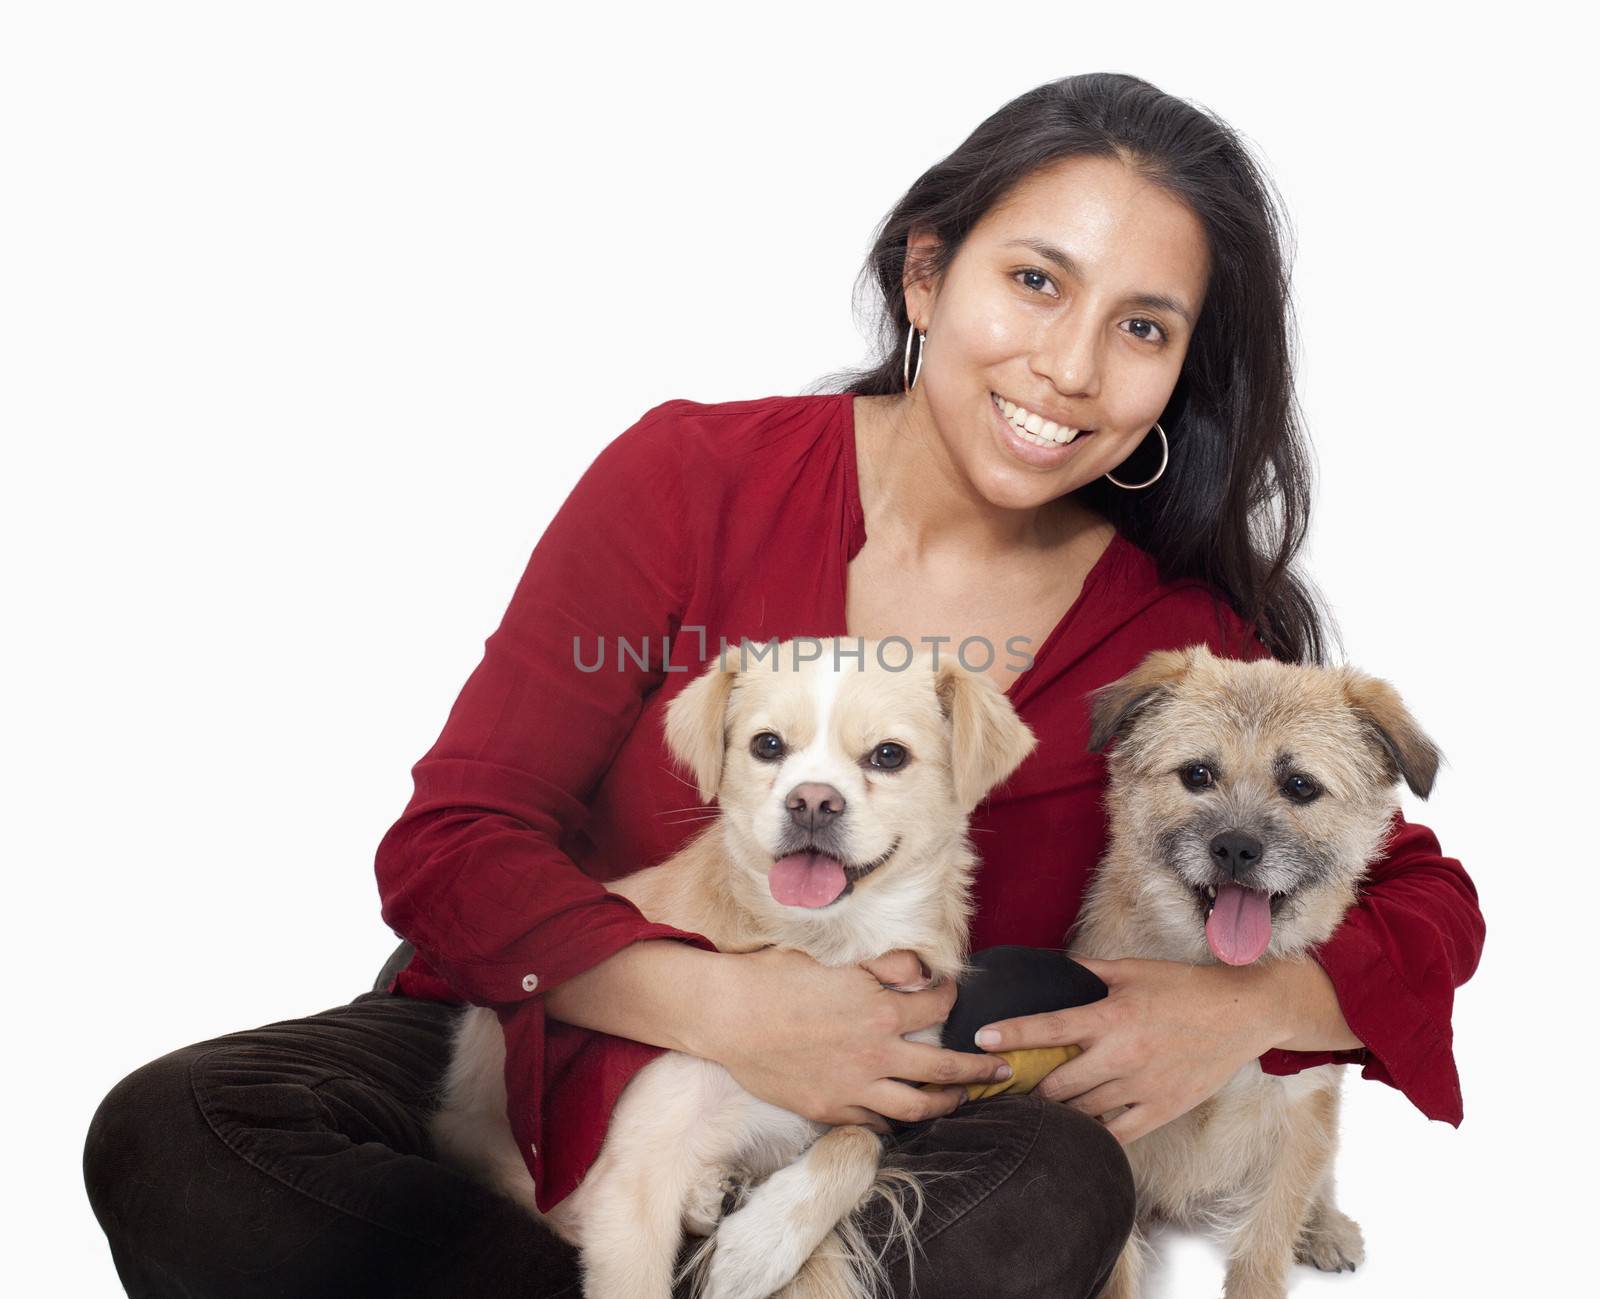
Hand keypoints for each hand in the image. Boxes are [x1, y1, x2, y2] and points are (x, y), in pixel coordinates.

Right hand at [699, 947, 1011, 1132]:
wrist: (728, 1015)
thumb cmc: (776, 978)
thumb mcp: (833, 960)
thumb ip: (882, 967)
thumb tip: (919, 971)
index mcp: (879, 1007)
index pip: (937, 1006)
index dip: (951, 997)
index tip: (955, 995)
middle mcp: (875, 1050)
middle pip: (944, 1065)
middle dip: (978, 1067)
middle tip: (1002, 1069)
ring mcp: (855, 1085)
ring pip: (918, 1105)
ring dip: (947, 1102)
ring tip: (963, 1098)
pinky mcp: (831, 1108)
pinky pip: (876, 1122)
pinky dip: (895, 1120)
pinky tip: (904, 1117)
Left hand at [971, 956, 1283, 1143]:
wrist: (1241, 1014)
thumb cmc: (1183, 988)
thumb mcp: (1132, 970)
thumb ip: (1087, 970)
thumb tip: (1051, 964)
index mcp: (1111, 1017)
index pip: (1048, 1029)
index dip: (1011, 1035)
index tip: (982, 1041)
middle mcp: (1122, 1055)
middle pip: (1056, 1083)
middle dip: (1027, 1086)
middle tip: (1006, 1087)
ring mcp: (1141, 1087)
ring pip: (1081, 1111)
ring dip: (1054, 1111)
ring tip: (1032, 1109)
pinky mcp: (1161, 1109)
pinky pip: (1115, 1133)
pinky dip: (1091, 1133)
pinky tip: (1073, 1131)